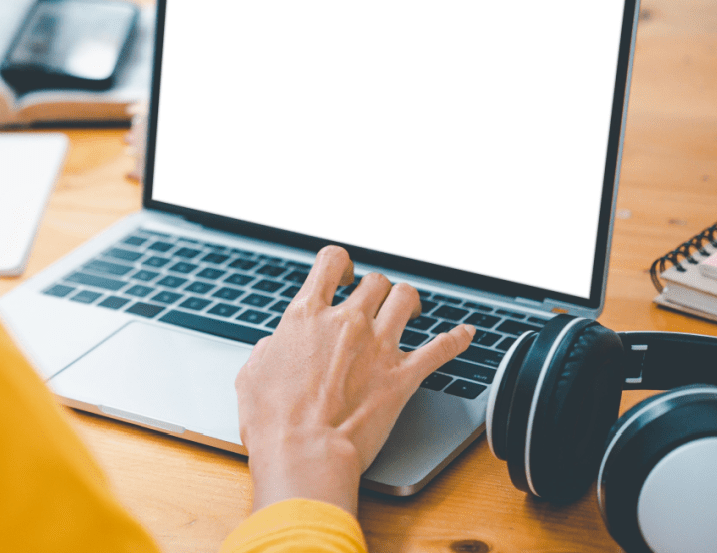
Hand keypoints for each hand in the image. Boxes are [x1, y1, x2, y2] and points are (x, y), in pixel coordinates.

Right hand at [235, 246, 474, 515]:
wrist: (305, 454)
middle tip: (374, 302)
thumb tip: (271, 348)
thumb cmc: (274, 422)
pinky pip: (442, 347)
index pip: (330, 262)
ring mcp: (378, 347)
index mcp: (306, 317)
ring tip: (409, 310)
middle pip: (374, 281)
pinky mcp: (403, 376)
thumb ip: (266, 352)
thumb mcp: (251, 376)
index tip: (342, 276)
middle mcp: (346, 322)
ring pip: (406, 299)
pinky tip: (465, 334)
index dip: (340, 264)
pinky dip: (457, 339)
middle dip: (375, 289)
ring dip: (409, 301)